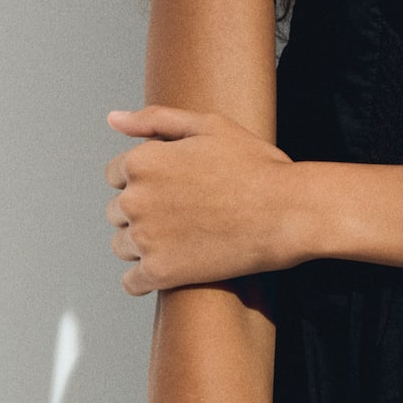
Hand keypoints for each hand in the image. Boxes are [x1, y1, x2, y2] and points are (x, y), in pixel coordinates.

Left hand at [105, 106, 307, 293]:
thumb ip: (155, 119)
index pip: (116, 176)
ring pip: (123, 246)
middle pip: (118, 212)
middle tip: (186, 214)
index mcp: (141, 161)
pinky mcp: (160, 272)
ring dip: (144, 245)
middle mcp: (135, 199)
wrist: (289, 211)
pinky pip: (132, 283)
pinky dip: (147, 279)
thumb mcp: (209, 126)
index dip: (147, 181)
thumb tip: (113, 119)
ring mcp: (146, 238)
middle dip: (144, 212)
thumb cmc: (256, 166)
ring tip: (184, 240)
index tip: (175, 189)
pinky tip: (174, 268)